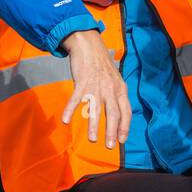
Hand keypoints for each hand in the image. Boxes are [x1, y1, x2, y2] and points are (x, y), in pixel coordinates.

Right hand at [62, 30, 130, 149]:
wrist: (89, 46)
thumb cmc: (102, 65)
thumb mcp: (116, 80)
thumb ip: (117, 96)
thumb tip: (119, 116)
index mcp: (121, 89)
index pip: (126, 111)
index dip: (125, 127)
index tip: (121, 141)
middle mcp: (110, 89)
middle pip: (113, 113)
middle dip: (111, 131)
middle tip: (109, 146)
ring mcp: (96, 86)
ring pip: (95, 109)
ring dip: (93, 125)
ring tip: (92, 139)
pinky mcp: (82, 82)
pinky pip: (75, 99)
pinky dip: (70, 110)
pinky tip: (65, 121)